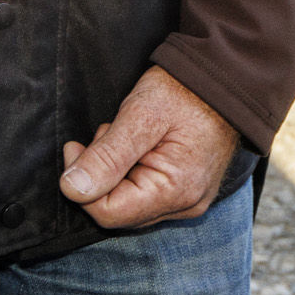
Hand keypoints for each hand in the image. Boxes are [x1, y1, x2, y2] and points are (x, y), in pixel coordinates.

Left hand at [61, 64, 240, 229]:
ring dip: (114, 171)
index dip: (81, 184)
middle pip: (117, 210)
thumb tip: (71, 189)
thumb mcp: (140, 116)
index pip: (108, 213)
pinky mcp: (185, 193)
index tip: (76, 147)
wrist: (223, 80)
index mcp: (176, 191)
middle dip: (100, 174)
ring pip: (128, 203)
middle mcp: (185, 205)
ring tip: (125, 135)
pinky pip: (143, 195)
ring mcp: (187, 201)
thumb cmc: (185, 92)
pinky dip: (129, 172)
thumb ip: (107, 156)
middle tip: (107, 133)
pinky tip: (136, 146)